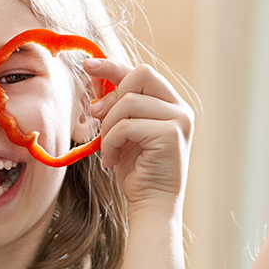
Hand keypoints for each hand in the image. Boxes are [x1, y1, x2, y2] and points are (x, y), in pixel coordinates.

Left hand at [85, 58, 192, 209]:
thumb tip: (95, 73)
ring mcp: (179, 119)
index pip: (142, 72)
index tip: (88, 64)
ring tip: (108, 148)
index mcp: (170, 104)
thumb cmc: (137, 171)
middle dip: (111, 96)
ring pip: (129, 102)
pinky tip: (112, 160)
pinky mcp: (171, 134)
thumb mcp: (121, 130)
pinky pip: (127, 124)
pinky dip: (112, 142)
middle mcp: (180, 108)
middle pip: (140, 75)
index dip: (113, 65)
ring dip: (108, 126)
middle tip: (96, 117)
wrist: (151, 204)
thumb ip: (114, 103)